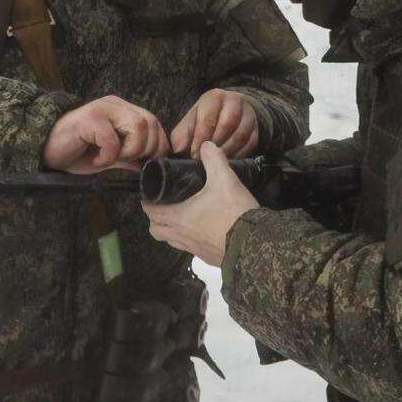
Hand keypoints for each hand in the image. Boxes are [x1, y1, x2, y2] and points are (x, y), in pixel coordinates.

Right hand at [41, 95, 166, 173]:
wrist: (45, 152)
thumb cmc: (77, 153)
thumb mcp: (111, 157)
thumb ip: (131, 156)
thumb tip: (153, 163)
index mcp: (123, 111)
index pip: (154, 122)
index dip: (158, 144)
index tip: (148, 163)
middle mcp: (115, 105)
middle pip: (149, 122)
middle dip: (145, 149)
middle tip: (126, 162)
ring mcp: (102, 108)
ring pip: (137, 126)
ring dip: (129, 150)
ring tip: (110, 160)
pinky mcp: (89, 118)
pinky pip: (112, 138)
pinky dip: (108, 155)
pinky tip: (96, 160)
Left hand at [143, 142, 256, 265]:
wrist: (254, 243)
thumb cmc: (232, 211)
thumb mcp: (224, 179)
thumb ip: (213, 160)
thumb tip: (206, 145)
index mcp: (178, 217)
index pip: (151, 211)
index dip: (148, 202)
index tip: (151, 194)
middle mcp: (181, 235)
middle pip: (156, 230)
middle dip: (157, 219)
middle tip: (166, 205)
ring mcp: (193, 249)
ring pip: (172, 241)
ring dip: (172, 230)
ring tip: (183, 217)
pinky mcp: (207, 257)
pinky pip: (190, 248)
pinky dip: (190, 239)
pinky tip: (203, 229)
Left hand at [169, 89, 258, 158]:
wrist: (229, 111)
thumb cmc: (205, 118)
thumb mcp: (191, 121)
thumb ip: (183, 134)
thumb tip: (179, 150)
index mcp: (215, 97)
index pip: (209, 118)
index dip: (201, 138)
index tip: (195, 154)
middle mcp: (234, 101)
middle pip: (228, 124)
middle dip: (215, 144)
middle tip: (205, 160)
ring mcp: (248, 114)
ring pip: (240, 135)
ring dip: (227, 151)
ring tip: (215, 162)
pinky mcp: (256, 128)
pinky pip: (250, 144)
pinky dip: (239, 155)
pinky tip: (228, 162)